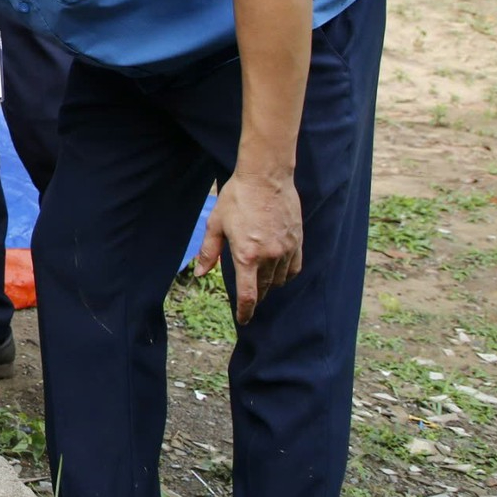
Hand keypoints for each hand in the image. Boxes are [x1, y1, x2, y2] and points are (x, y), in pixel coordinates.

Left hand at [192, 170, 301, 325]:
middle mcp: (268, 256)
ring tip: (260, 281)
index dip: (245, 312)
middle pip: (264, 289)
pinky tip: (278, 272)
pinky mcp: (297, 241)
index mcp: (246, 255)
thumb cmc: (237, 198)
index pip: (248, 295)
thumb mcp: (215, 224)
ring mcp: (285, 249)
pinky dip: (285, 274)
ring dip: (269, 285)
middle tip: (248, 299)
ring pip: (279, 280)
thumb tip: (200, 273)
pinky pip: (294, 268)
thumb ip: (209, 251)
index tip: (243, 320)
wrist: (266, 177)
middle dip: (255, 297)